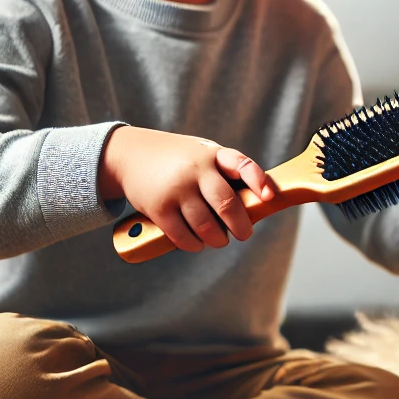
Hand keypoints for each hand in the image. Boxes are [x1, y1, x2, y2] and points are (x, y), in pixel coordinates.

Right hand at [98, 126, 275, 252]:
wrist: (129, 154)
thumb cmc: (176, 159)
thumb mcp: (201, 154)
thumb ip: (223, 172)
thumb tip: (254, 203)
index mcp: (212, 154)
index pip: (242, 165)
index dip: (258, 181)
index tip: (269, 198)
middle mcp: (196, 170)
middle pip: (226, 205)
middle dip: (240, 225)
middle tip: (244, 234)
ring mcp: (176, 189)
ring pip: (206, 226)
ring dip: (217, 239)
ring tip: (219, 240)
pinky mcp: (158, 208)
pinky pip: (182, 235)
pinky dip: (193, 245)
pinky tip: (197, 244)